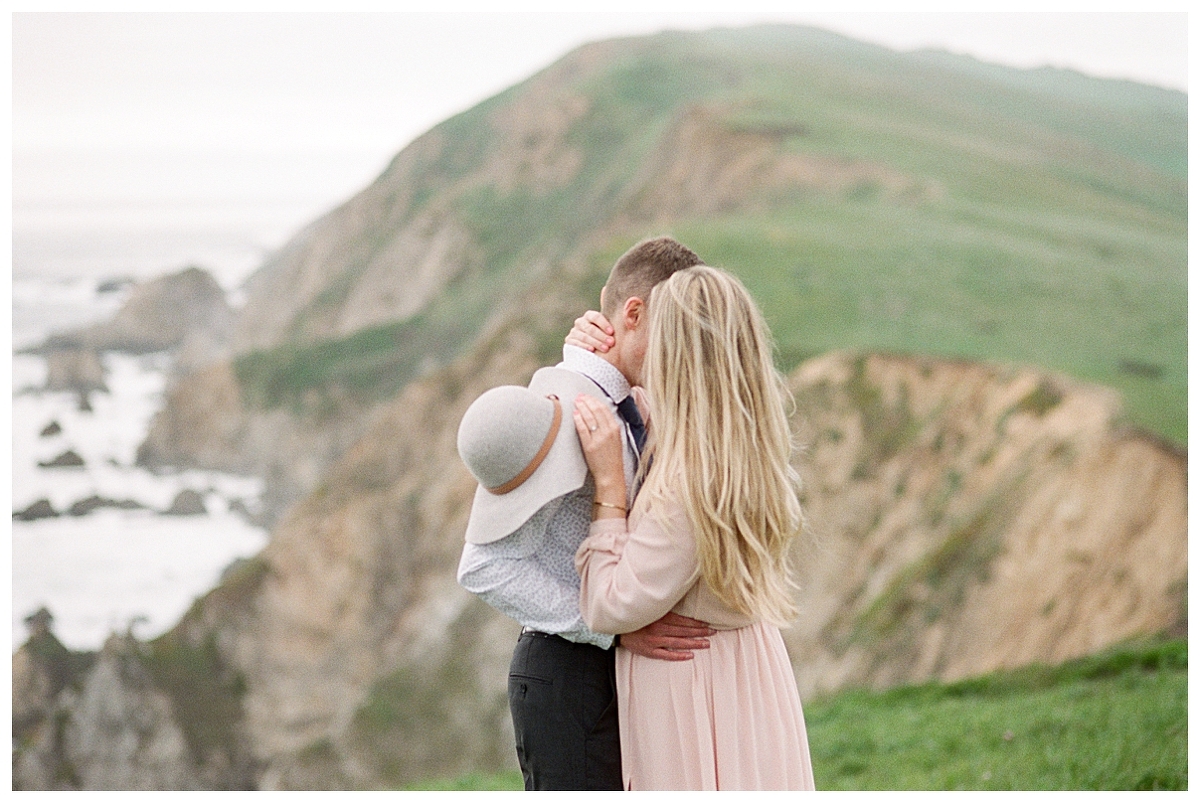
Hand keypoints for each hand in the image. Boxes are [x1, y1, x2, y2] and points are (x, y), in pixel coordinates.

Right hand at [565, 310, 614, 352]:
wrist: (592, 350)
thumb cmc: (604, 338)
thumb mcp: (608, 330)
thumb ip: (615, 325)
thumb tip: (631, 317)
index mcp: (589, 316)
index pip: (595, 316)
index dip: (604, 324)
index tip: (612, 332)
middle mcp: (580, 322)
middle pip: (590, 328)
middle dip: (601, 336)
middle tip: (611, 343)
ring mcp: (574, 332)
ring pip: (584, 336)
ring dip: (595, 342)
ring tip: (605, 349)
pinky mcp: (569, 341)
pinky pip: (576, 343)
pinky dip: (584, 347)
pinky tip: (592, 350)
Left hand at [572, 394, 626, 514]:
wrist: (611, 475)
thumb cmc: (613, 459)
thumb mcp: (616, 440)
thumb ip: (609, 427)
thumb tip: (598, 415)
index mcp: (616, 429)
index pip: (604, 409)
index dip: (594, 400)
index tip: (588, 396)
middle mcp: (608, 432)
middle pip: (596, 410)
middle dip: (586, 401)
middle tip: (579, 396)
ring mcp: (599, 438)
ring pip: (589, 417)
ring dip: (581, 407)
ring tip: (575, 402)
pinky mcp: (590, 446)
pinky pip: (582, 429)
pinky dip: (578, 420)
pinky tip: (574, 414)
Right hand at [620, 612, 715, 660]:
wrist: (616, 628)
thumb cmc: (635, 617)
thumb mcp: (650, 609)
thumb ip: (664, 608)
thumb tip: (680, 603)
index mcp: (659, 617)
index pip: (683, 621)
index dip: (697, 623)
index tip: (708, 624)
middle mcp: (658, 629)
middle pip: (683, 631)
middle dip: (700, 632)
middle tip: (713, 633)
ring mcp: (654, 641)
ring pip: (678, 643)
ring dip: (694, 644)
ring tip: (706, 644)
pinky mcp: (649, 651)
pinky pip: (666, 655)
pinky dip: (679, 656)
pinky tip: (690, 656)